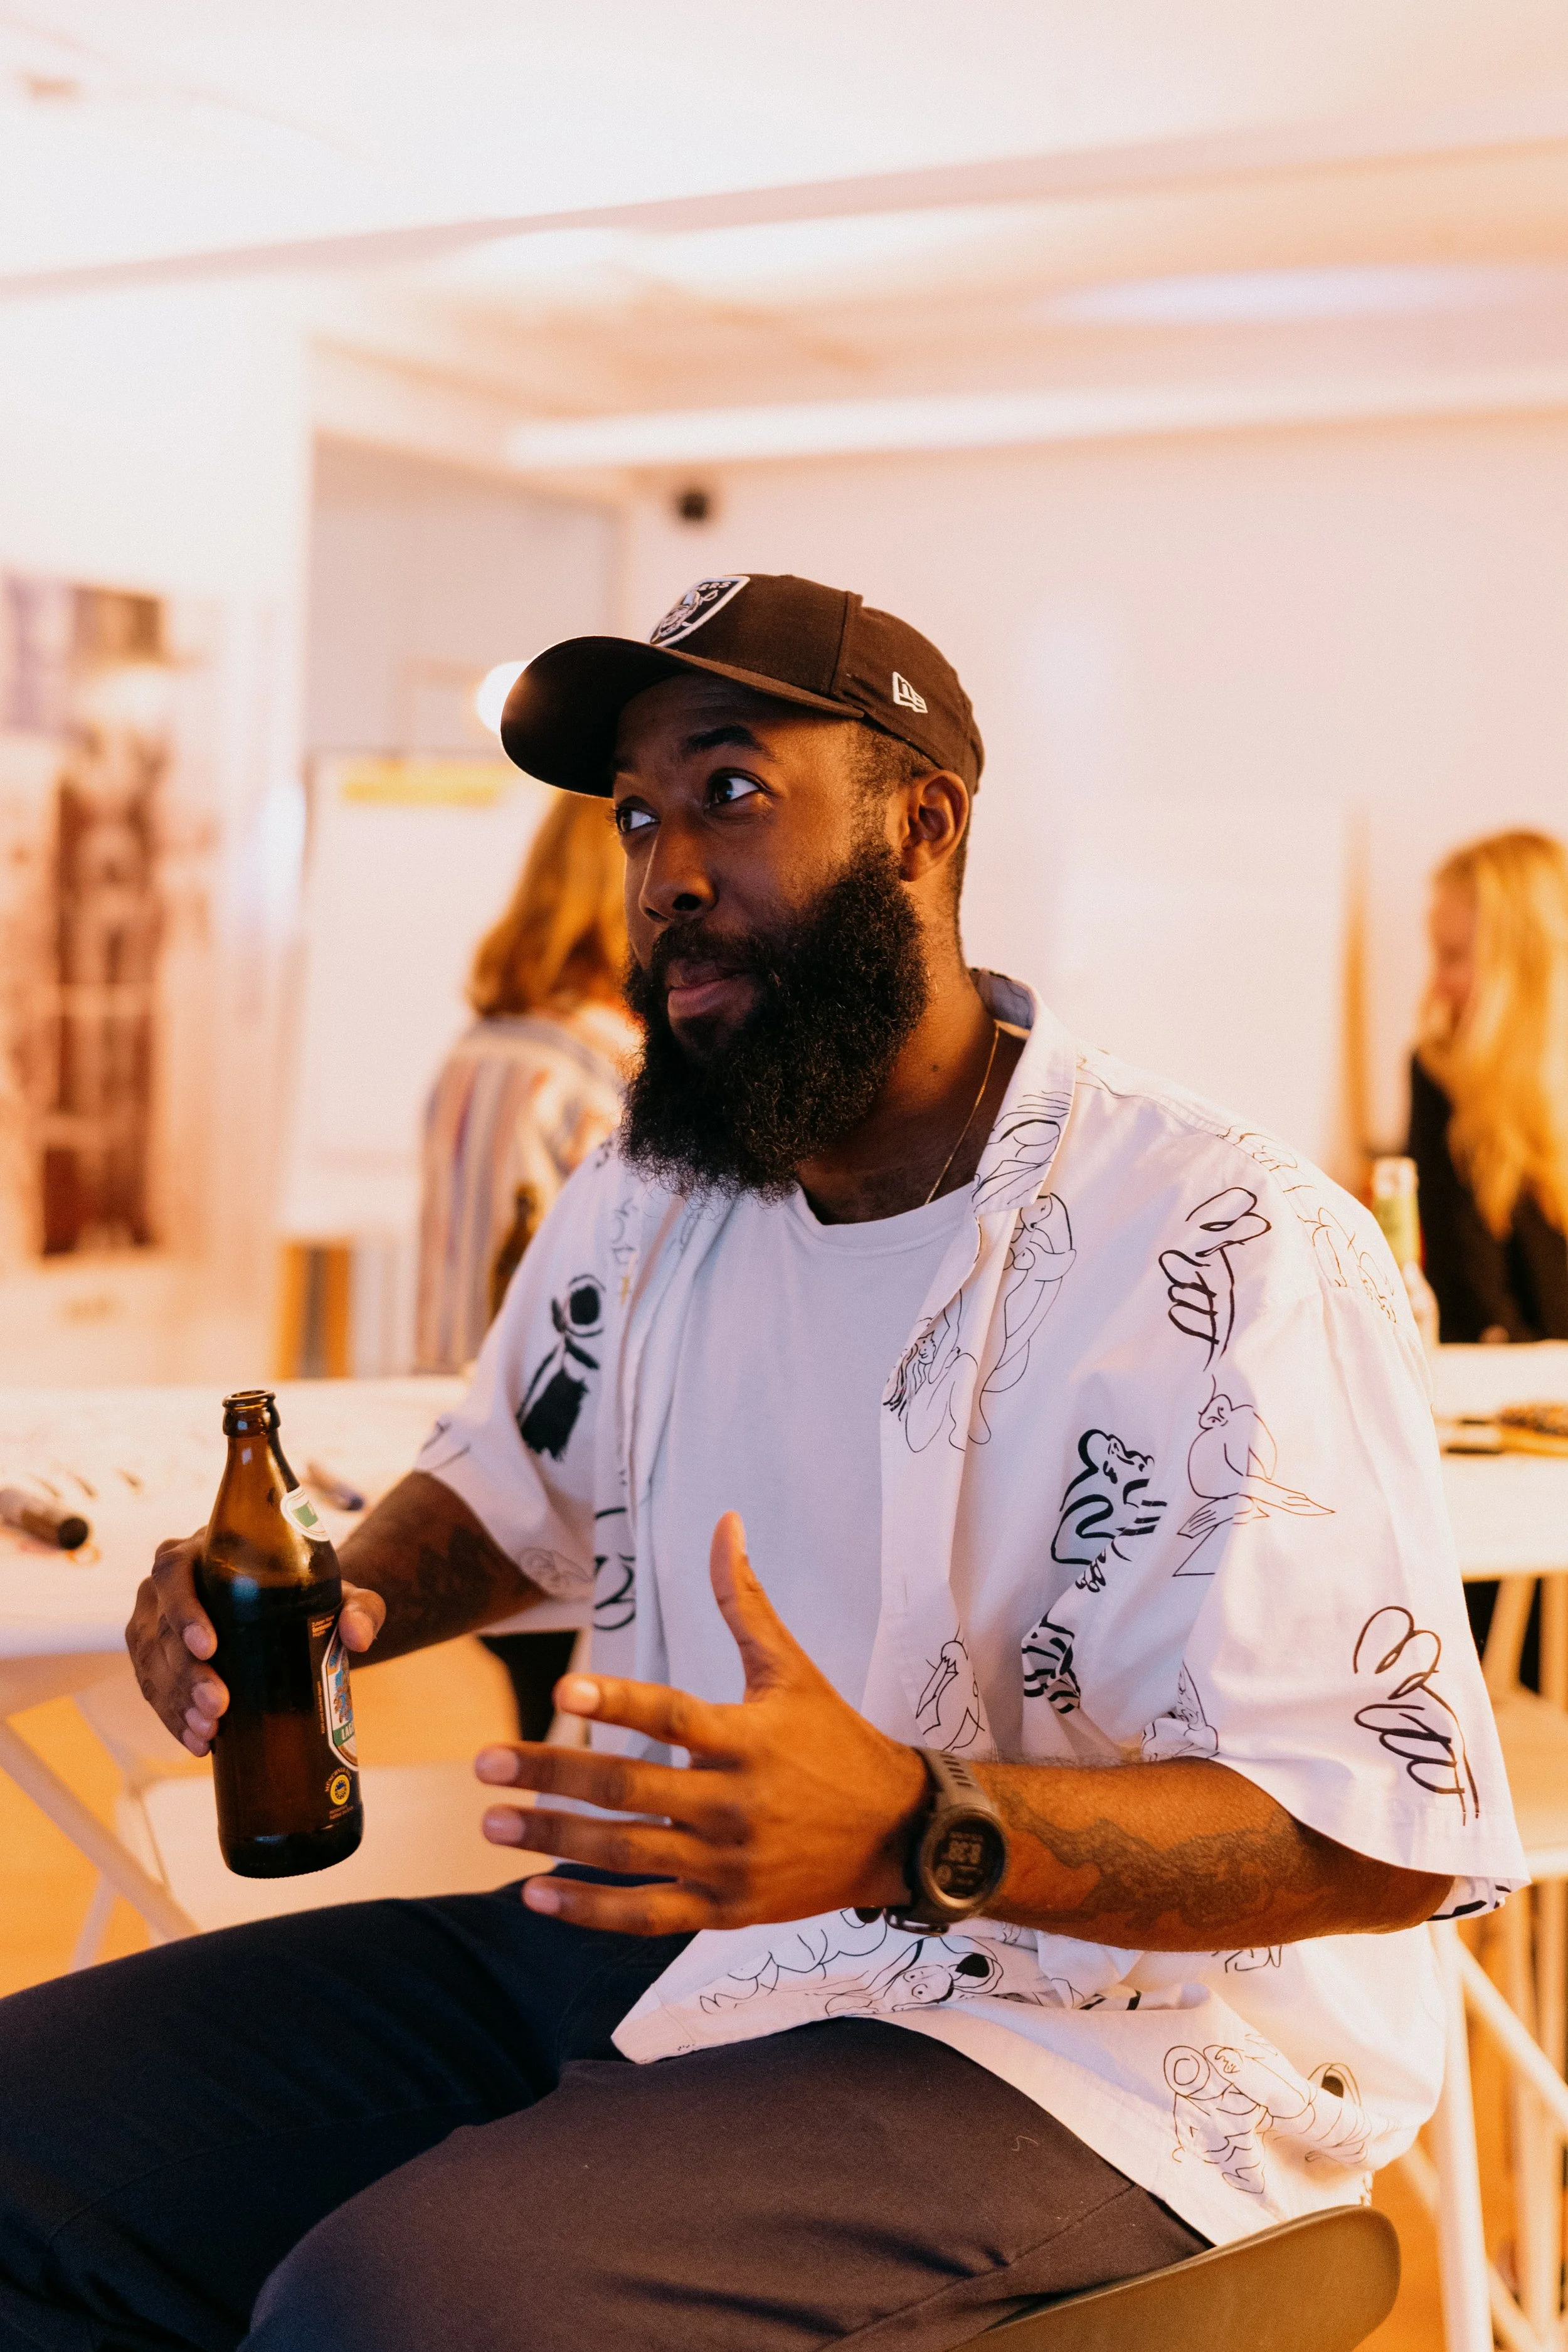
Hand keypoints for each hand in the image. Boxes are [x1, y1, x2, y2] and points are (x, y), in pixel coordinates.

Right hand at [125, 1531, 385, 1755]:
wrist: (293, 1611)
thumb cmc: (309, 1592)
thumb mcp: (340, 1594)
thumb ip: (361, 1606)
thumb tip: (359, 1636)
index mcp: (203, 1549)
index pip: (175, 1572)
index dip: (184, 1610)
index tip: (209, 1647)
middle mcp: (169, 1581)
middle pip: (162, 1628)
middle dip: (187, 1673)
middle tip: (219, 1706)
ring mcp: (154, 1619)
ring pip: (153, 1663)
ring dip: (177, 1702)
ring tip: (210, 1731)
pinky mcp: (152, 1654)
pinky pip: (152, 1688)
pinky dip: (173, 1717)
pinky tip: (198, 1742)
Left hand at [474, 1512, 928, 1935]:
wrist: (898, 1834)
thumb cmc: (835, 1741)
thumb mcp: (792, 1670)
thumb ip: (745, 1602)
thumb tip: (725, 1521)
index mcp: (746, 1739)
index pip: (671, 1717)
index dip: (617, 1703)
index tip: (561, 1692)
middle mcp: (733, 1803)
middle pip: (629, 1790)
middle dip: (551, 1777)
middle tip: (484, 1763)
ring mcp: (727, 1863)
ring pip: (626, 1854)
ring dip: (553, 1840)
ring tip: (492, 1821)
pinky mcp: (725, 1909)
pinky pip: (647, 1916)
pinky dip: (590, 1912)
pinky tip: (534, 1896)